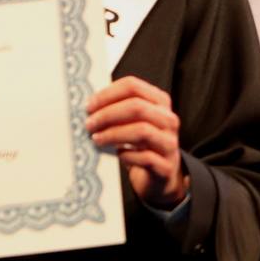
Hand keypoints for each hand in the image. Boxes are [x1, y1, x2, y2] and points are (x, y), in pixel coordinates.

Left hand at [86, 76, 185, 208]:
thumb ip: (118, 109)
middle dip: (108, 114)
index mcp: (159, 102)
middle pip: (137, 107)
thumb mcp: (133, 122)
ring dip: (114, 134)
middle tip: (89, 123)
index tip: (90, 105)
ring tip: (97, 139)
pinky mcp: (166, 165)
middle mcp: (168, 119)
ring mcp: (170, 142)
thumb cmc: (141, 144)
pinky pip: (144, 157)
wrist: (160, 174)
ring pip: (141, 130)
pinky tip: (117, 155)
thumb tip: (90, 105)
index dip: (108, 94)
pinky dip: (127, 155)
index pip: (133, 86)